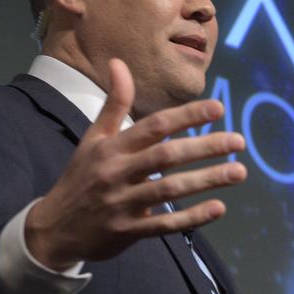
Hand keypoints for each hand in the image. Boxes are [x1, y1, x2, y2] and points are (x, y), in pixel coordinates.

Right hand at [25, 59, 246, 269]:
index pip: (154, 126)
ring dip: (207, 180)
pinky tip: (218, 208)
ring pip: (171, 189)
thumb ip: (114, 103)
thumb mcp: (93, 139)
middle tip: (239, 141)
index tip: (218, 108)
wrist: (54, 228)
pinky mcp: (129, 231)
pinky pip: (165, 224)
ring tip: (239, 172)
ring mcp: (123, 203)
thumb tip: (118, 62)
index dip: (186, 115)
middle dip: (206, 147)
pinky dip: (193, 218)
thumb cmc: (81, 178)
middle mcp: (118, 172)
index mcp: (112, 147)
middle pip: (167, 156)